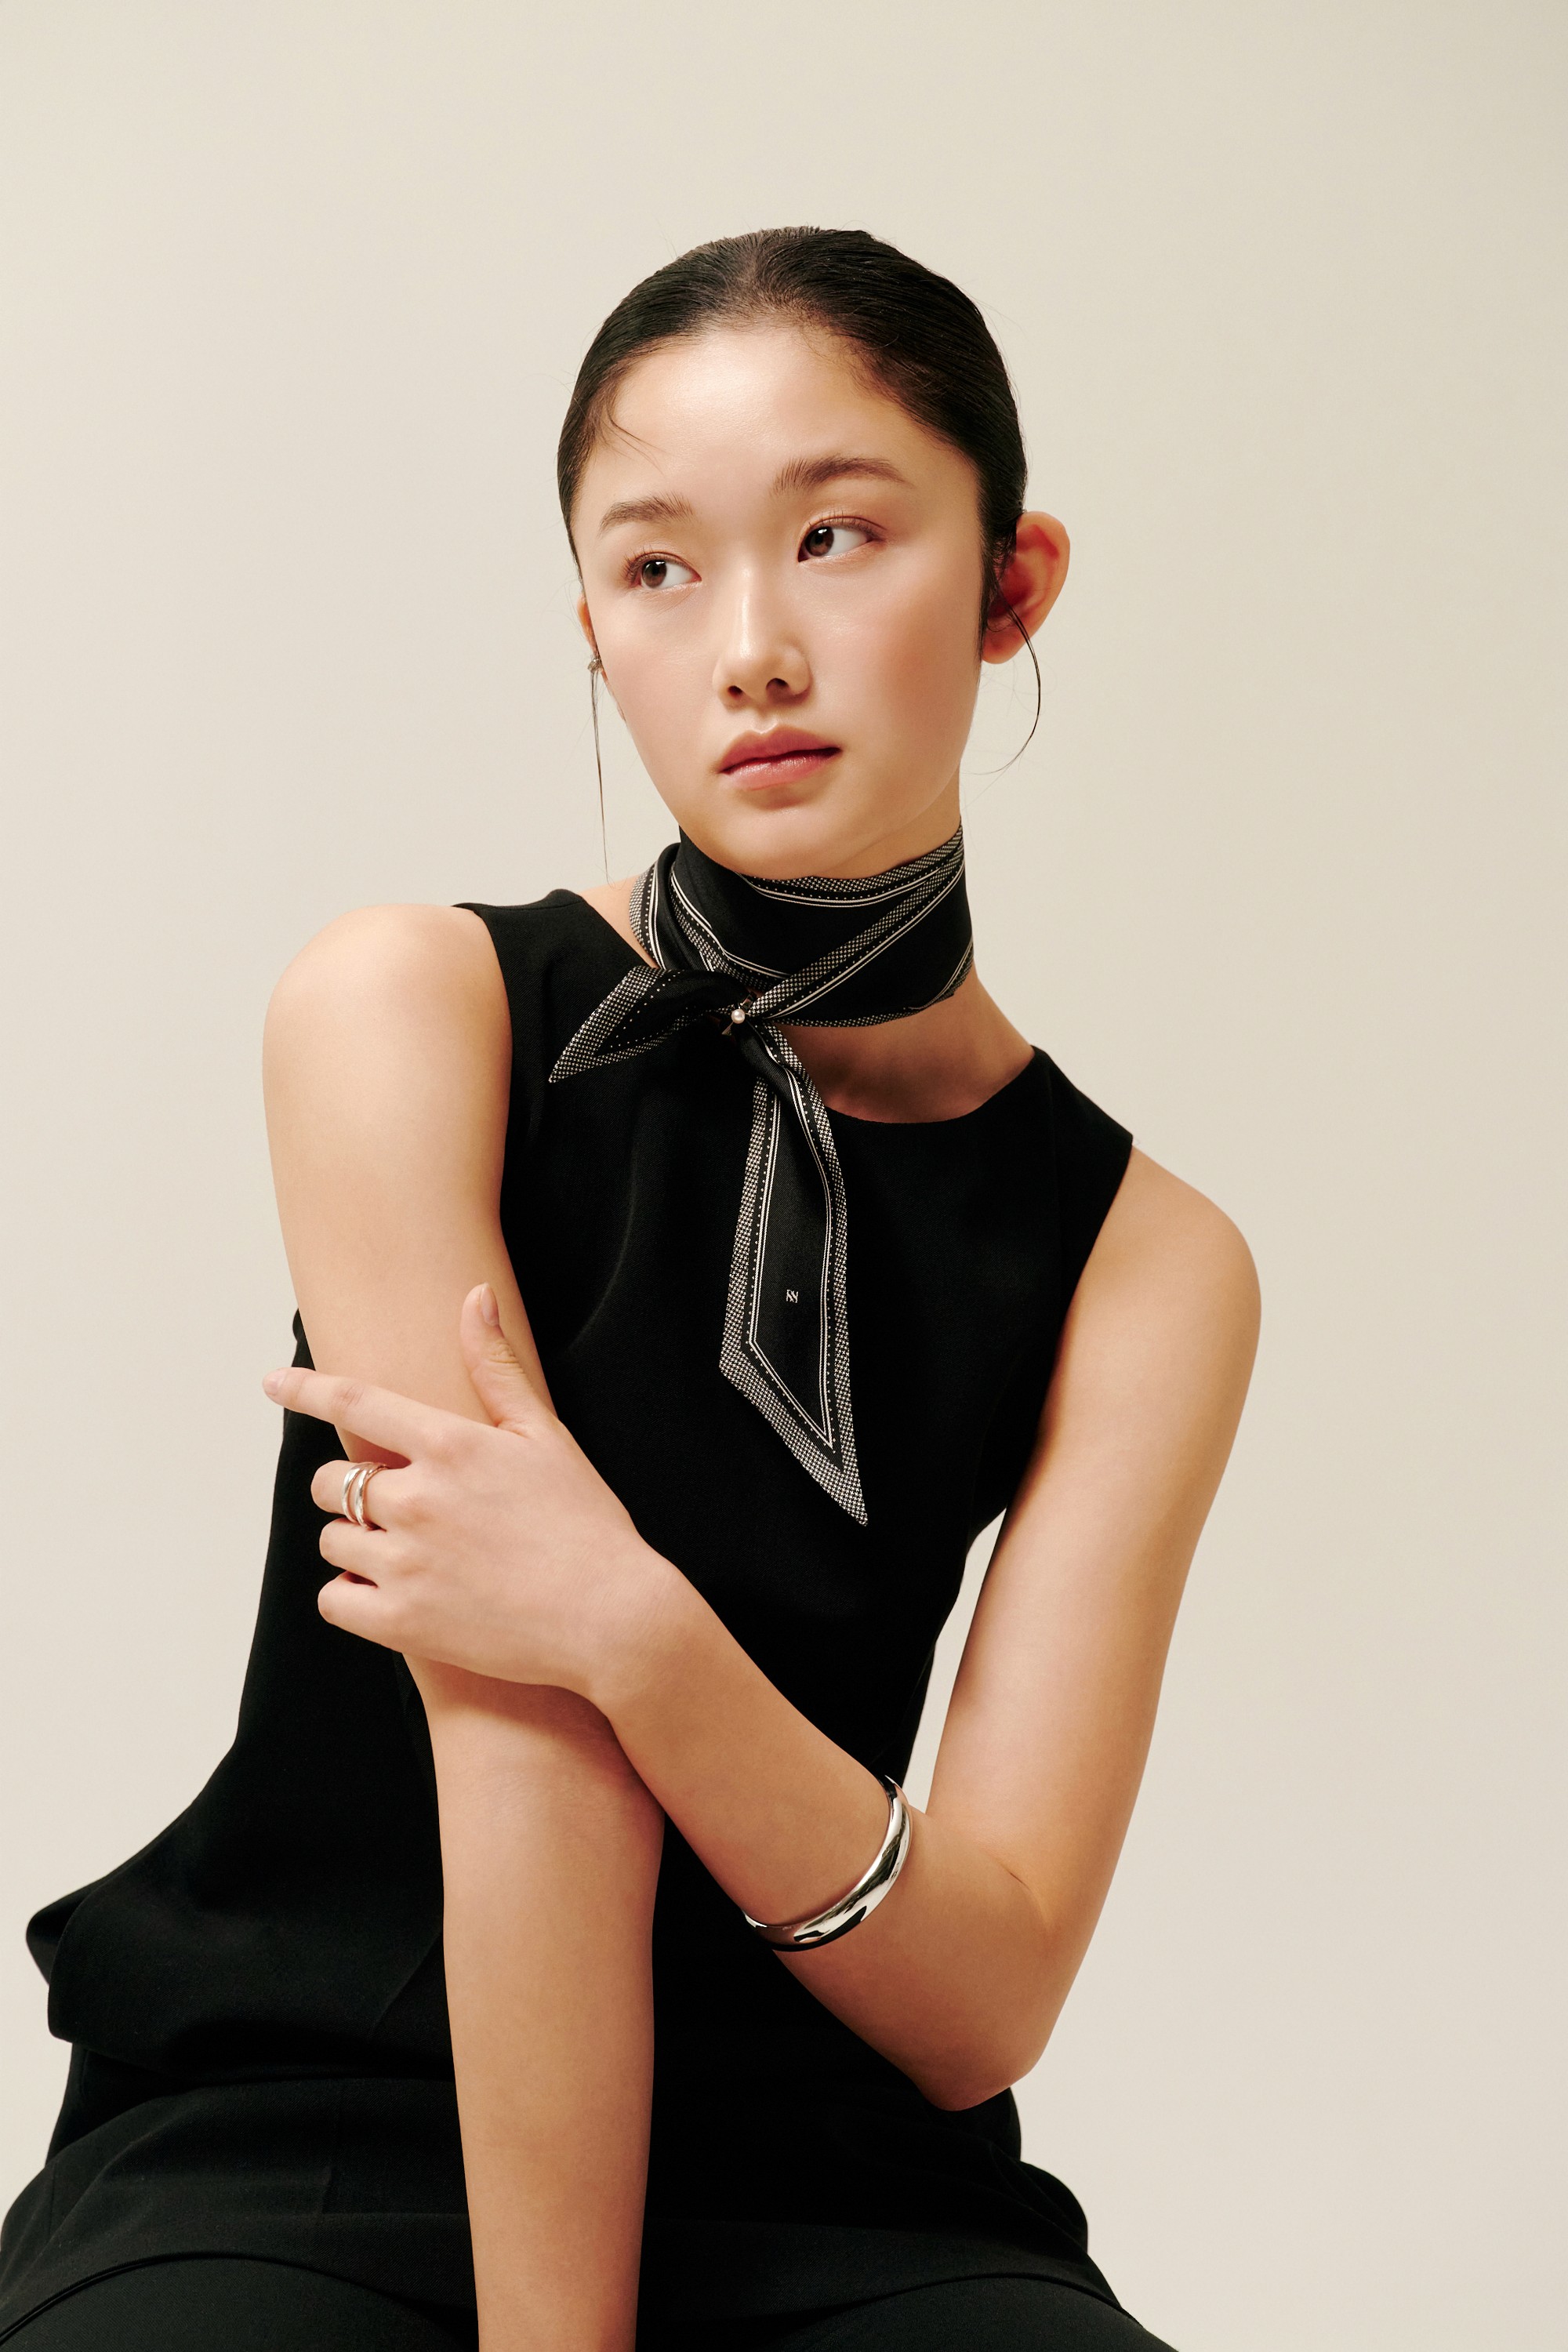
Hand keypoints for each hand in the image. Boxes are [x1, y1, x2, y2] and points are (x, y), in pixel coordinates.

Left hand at [263, 1285, 671, 1702]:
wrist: (613, 1618)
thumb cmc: (585, 1522)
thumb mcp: (546, 1434)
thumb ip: (497, 1367)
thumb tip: (476, 1295)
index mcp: (450, 1445)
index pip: (354, 1403)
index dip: (305, 1390)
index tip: (273, 1383)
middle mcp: (418, 1499)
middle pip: (333, 1482)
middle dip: (350, 1490)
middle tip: (393, 1507)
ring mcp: (406, 1564)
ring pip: (332, 1541)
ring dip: (354, 1544)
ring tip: (405, 1555)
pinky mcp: (402, 1622)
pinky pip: (334, 1601)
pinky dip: (351, 1596)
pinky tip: (391, 1594)